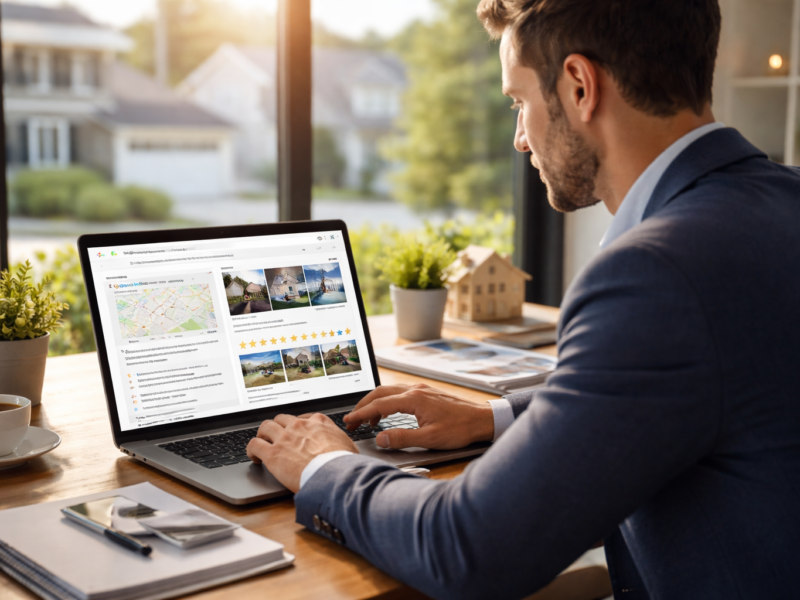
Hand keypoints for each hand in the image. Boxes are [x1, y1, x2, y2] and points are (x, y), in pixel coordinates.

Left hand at [246, 413, 357, 492]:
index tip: (295, 432)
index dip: (296, 425)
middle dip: (277, 427)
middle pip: (281, 419)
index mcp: (318, 422)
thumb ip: (341, 442)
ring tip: (262, 444)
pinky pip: (254, 444)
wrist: (334, 474)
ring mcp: (284, 438)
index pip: (302, 417)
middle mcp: (299, 426)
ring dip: (262, 435)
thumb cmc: (343, 463)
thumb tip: (345, 449)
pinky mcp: (272, 453)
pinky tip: (254, 457)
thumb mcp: (349, 446)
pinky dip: (251, 449)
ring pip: (265, 427)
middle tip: (276, 437)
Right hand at [344, 383, 493, 449]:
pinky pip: (399, 392)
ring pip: (389, 390)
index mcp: (413, 399)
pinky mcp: (426, 393)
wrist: (482, 419)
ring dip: (375, 402)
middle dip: (363, 406)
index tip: (349, 422)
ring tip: (367, 420)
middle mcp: (415, 390)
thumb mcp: (430, 438)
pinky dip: (387, 401)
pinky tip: (388, 413)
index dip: (361, 414)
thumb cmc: (460, 429)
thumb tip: (380, 439)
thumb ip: (402, 438)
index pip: (379, 405)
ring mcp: (421, 389)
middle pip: (380, 393)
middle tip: (352, 420)